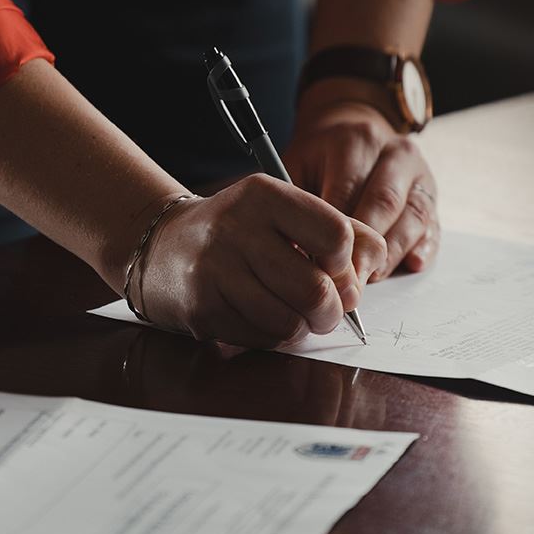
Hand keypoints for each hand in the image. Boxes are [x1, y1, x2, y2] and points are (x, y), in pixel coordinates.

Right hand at [131, 175, 386, 347]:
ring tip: (292, 314)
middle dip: (332, 311)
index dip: (347, 264)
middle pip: (317, 290)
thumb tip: (372, 268)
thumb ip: (338, 229)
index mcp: (265, 195)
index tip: (335, 270)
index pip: (336, 235)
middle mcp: (237, 228)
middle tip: (326, 310)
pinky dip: (272, 337)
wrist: (161, 246)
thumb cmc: (238, 231)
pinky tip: (260, 317)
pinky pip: (261, 339)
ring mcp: (215, 270)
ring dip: (301, 328)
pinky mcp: (202, 308)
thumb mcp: (284, 212)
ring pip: (290, 322)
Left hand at [283, 90, 438, 280]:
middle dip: (366, 247)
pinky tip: (411, 264)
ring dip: (393, 253)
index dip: (335, 232)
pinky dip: (424, 247)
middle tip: (348, 280)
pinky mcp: (432, 196)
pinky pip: (433, 225)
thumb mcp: (297, 166)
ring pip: (413, 216)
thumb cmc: (319, 159)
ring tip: (371, 278)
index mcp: (357, 140)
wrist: (351, 132)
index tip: (320, 264)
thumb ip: (296, 202)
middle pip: (385, 203)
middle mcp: (395, 153)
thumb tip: (295, 250)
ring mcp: (419, 174)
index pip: (348, 191)